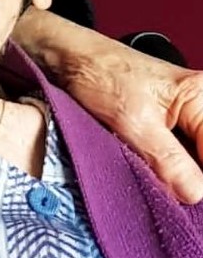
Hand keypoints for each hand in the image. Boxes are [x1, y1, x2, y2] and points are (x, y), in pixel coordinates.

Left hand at [13, 8, 202, 202]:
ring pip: (192, 160)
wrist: (68, 58)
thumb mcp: (134, 122)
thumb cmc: (98, 74)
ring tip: (157, 186)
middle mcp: (198, 105)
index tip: (187, 200)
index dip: (200, 180)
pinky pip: (177, 155)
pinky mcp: (164, 125)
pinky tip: (151, 178)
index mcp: (200, 97)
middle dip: (191, 180)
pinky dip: (166, 170)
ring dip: (178, 177)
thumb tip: (196, 195)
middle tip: (170, 194)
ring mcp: (182, 116)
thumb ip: (169, 160)